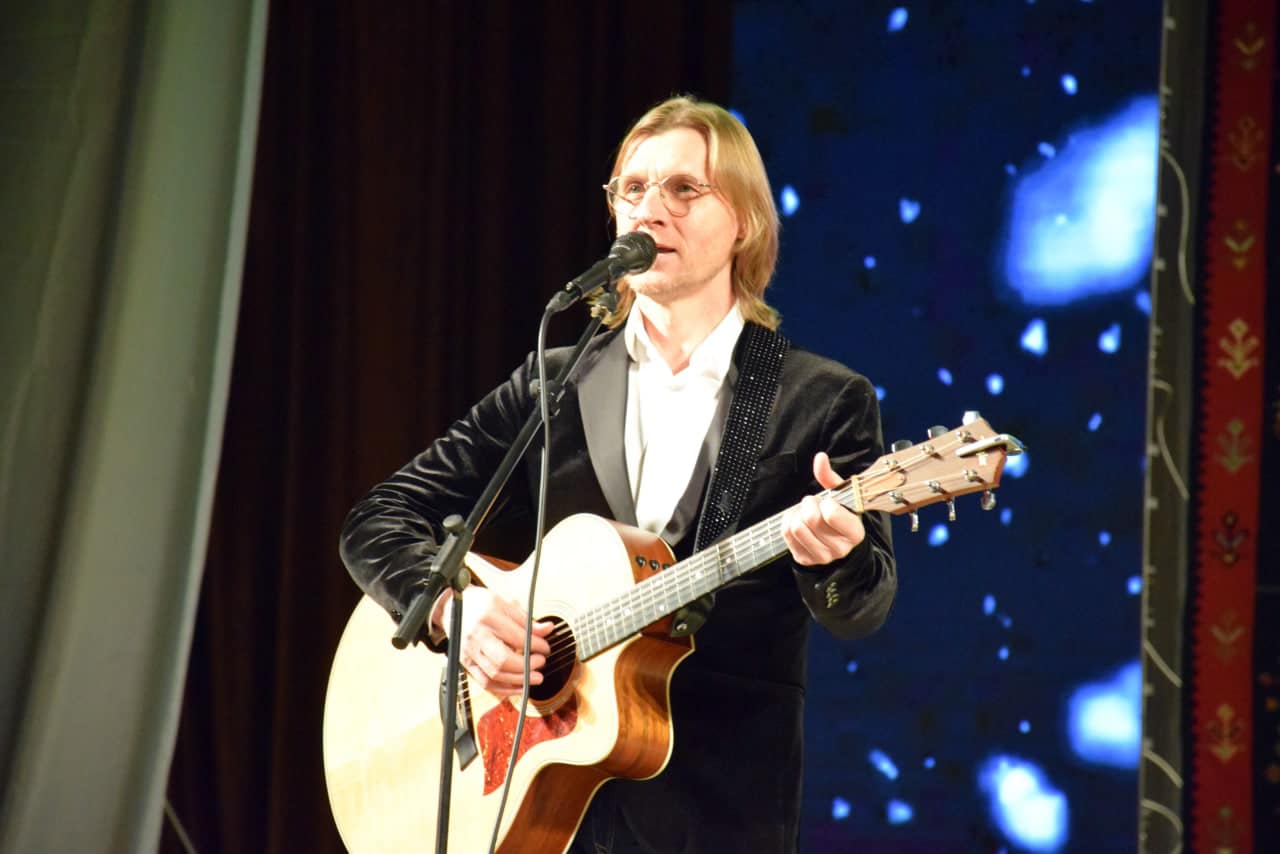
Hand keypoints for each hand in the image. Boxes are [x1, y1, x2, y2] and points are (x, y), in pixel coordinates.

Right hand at [436, 588, 552, 696]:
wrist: (453, 609)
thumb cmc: (481, 605)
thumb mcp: (505, 604)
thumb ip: (527, 619)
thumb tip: (548, 629)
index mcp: (488, 618)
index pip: (516, 637)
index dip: (535, 645)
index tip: (545, 648)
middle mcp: (477, 637)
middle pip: (503, 660)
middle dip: (527, 666)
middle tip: (541, 662)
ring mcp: (470, 653)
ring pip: (495, 675)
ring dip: (518, 680)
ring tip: (535, 677)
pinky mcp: (467, 664)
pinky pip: (486, 683)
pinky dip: (504, 689)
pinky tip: (519, 687)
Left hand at [781, 452, 866, 566]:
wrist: (837, 544)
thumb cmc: (840, 516)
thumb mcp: (842, 497)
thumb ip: (830, 478)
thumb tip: (820, 457)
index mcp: (855, 533)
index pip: (831, 514)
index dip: (825, 502)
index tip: (828, 502)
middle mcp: (840, 548)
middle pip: (811, 519)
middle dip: (809, 504)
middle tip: (813, 503)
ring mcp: (821, 557)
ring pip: (796, 527)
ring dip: (797, 513)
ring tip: (805, 512)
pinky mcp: (804, 559)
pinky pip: (786, 533)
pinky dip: (789, 520)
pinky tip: (798, 519)